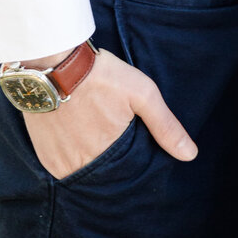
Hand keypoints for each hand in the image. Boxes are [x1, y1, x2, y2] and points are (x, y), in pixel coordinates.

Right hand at [20, 46, 196, 178]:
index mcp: (110, 156)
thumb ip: (165, 125)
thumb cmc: (101, 75)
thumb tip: (190, 155)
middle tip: (110, 131)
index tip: (131, 142)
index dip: (133, 160)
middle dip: (112, 159)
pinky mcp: (46, 159)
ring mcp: (61, 165)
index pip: (129, 174)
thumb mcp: (142, 93)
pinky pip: (65, 168)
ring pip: (85, 172)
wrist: (52, 62)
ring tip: (94, 132)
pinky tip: (78, 134)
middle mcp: (83, 167)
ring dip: (92, 159)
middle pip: (106, 174)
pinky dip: (74, 156)